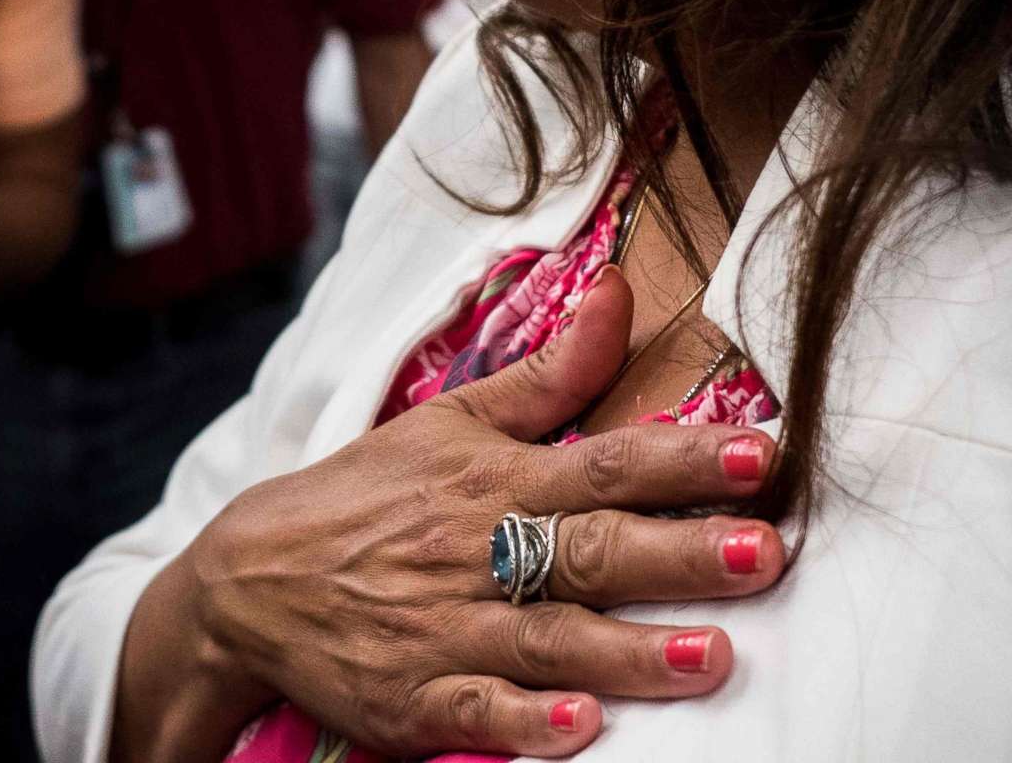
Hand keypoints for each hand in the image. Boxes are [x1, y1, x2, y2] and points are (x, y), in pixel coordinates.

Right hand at [128, 270, 786, 761]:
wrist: (250, 577)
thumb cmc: (369, 495)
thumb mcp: (452, 421)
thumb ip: (551, 373)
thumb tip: (621, 292)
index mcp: (495, 480)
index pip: (605, 463)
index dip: (684, 459)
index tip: (762, 453)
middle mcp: (479, 552)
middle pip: (591, 550)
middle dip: (678, 553)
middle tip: (761, 552)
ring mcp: (448, 629)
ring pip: (551, 640)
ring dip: (630, 651)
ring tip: (708, 657)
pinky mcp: (414, 698)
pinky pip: (477, 711)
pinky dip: (528, 722)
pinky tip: (582, 725)